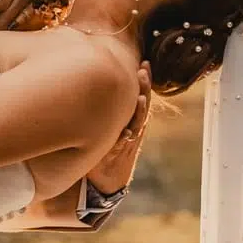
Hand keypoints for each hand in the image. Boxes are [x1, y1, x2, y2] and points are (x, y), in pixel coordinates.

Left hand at [87, 64, 151, 193]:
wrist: (107, 179)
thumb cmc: (105, 146)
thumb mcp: (109, 123)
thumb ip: (106, 105)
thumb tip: (97, 79)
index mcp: (131, 119)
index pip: (140, 95)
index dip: (144, 81)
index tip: (145, 63)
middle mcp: (132, 128)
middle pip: (141, 106)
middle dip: (144, 89)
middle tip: (144, 72)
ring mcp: (127, 142)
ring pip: (136, 124)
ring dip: (139, 111)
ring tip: (142, 97)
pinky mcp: (116, 155)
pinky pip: (122, 147)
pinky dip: (125, 139)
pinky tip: (128, 132)